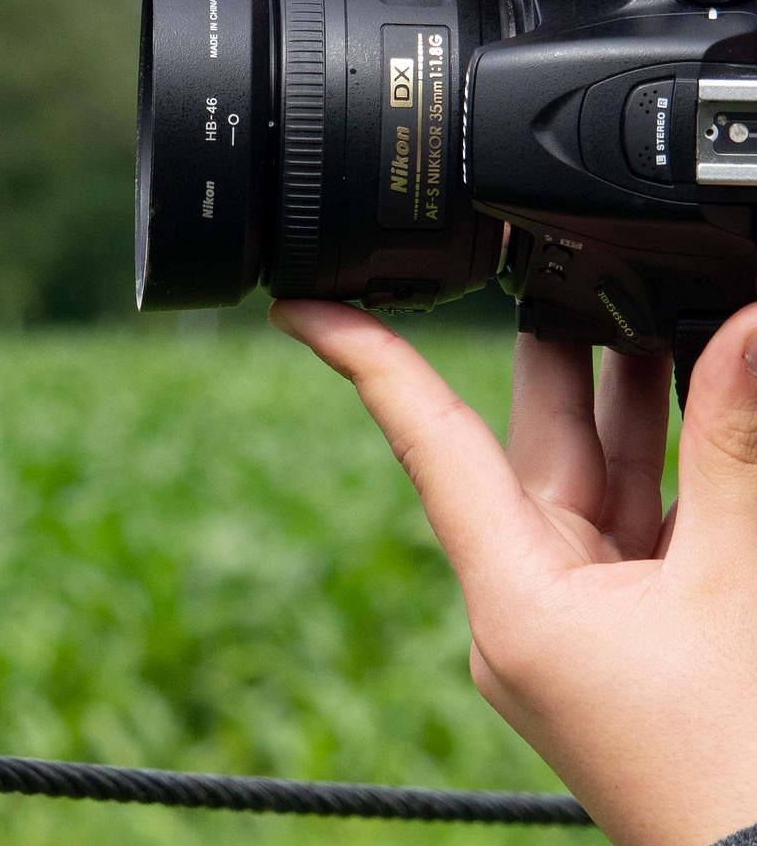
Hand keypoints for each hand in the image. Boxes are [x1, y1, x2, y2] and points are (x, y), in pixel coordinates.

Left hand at [272, 300, 756, 845]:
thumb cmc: (736, 762)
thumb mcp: (736, 585)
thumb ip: (735, 451)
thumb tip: (742, 327)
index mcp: (513, 596)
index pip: (426, 443)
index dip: (364, 360)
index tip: (300, 302)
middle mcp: (529, 606)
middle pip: (529, 446)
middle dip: (556, 351)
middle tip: (555, 250)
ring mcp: (583, 625)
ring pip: (596, 478)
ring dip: (630, 398)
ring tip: (645, 297)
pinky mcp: (635, 638)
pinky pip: (643, 527)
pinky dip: (676, 470)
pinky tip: (703, 406)